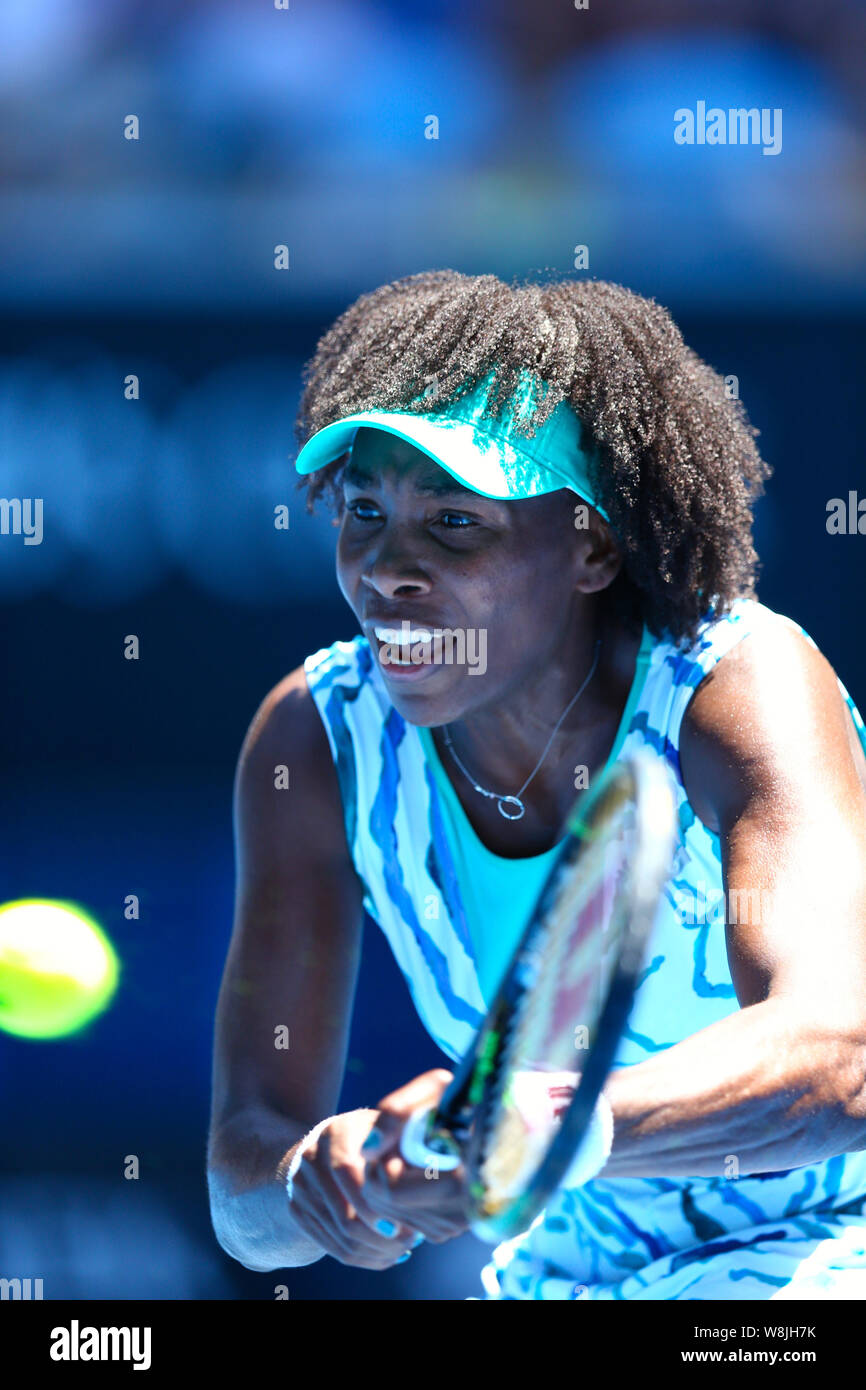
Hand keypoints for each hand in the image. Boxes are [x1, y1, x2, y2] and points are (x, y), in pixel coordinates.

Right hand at [284, 1106, 421, 1269]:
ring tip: (404, 1249)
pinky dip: (362, 1257)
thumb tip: (422, 1172)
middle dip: (380, 1236)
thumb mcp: (385, 1129)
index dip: (374, 1204)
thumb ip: (399, 1144)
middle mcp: (310, 1160)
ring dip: (375, 1250)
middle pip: (343, 1214)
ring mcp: (299, 1187)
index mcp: (334, 1134)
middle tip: (411, 1240)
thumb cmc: (371, 1136)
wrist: (324, 1146)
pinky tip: (387, 1255)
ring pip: (338, 1236)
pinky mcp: (297, 1210)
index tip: (402, 1223)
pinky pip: (330, 1246)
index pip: (348, 1173)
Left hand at [360, 1069, 470, 1244]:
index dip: (381, 1162)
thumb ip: (396, 1112)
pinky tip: (420, 1173)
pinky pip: (407, 1222)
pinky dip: (403, 1199)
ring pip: (393, 1216)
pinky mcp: (449, 1229)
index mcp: (462, 1177)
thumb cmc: (466, 1101)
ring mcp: (457, 1224)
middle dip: (381, 1174)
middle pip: (387, 1206)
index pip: (391, 1189)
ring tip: (414, 1156)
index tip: (393, 1140)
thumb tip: (367, 1150)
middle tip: (397, 1146)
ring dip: (391, 1185)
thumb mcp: (434, 1089)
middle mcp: (463, 1210)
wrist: (504, 1123)